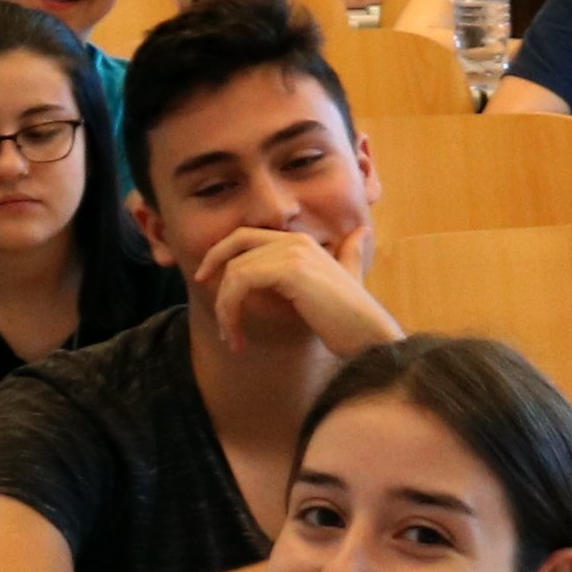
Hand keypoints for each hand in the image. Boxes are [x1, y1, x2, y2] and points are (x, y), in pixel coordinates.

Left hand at [191, 224, 402, 357]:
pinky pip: (240, 282)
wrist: (370, 337)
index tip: (209, 279)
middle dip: (213, 265)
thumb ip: (349, 255)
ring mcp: (292, 253)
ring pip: (235, 271)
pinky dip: (231, 310)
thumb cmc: (355, 318)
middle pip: (236, 243)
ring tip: (231, 336)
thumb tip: (361, 234)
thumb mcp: (349, 280)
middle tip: (202, 293)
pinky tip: (237, 336)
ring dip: (225, 307)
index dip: (222, 253)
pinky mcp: (288, 270)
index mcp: (302, 242)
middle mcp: (295, 240)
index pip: (248, 236)